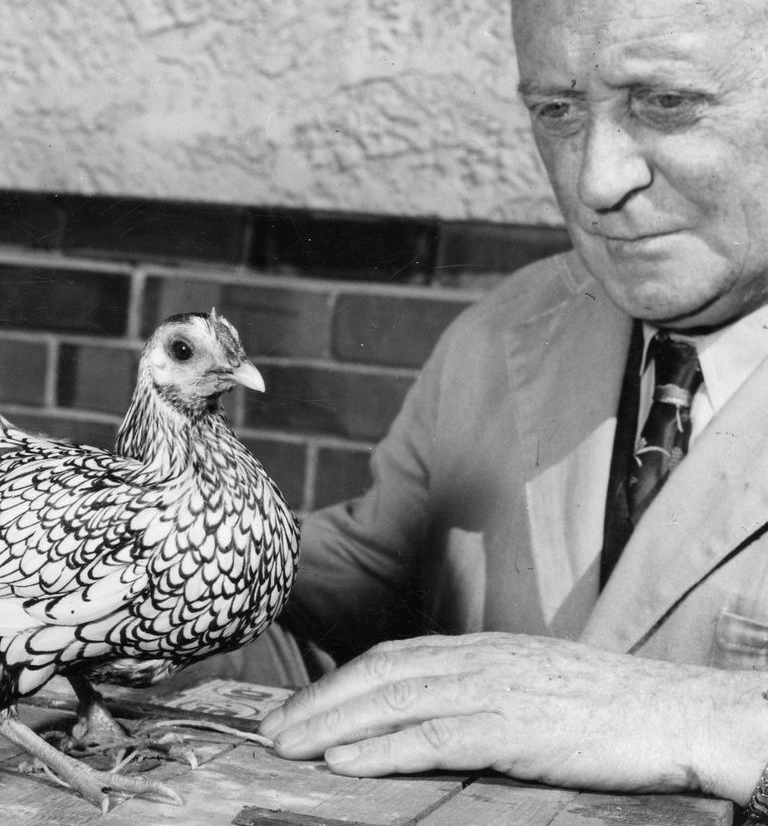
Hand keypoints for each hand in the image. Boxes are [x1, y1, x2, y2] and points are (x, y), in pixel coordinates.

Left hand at [259, 632, 767, 803]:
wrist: (668, 710)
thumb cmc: (599, 704)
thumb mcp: (529, 683)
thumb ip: (478, 689)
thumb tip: (426, 713)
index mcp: (479, 649)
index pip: (391, 657)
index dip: (336, 683)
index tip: (294, 709)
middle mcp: (477, 660)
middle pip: (379, 674)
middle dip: (317, 703)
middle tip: (267, 733)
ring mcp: (494, 690)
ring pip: (395, 700)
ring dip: (332, 725)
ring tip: (286, 748)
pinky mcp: (514, 728)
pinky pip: (435, 736)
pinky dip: (382, 748)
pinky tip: (345, 764)